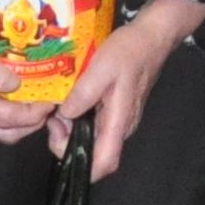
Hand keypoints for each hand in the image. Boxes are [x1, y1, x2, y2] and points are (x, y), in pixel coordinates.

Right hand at [0, 0, 59, 141]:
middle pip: (5, 134)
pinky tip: (20, 96)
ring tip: (39, 101)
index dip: (33, 114)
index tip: (51, 102)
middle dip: (31, 124)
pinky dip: (9, 112)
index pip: (7, 120)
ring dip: (21, 119)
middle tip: (49, 105)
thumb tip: (17, 87)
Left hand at [56, 0, 204, 178]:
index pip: (104, 164)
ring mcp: (119, 121)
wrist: (150, 38)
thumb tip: (65, 114)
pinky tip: (69, 101)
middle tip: (54, 116)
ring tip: (59, 107)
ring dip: (71, 130)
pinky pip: (94, 125)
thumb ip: (83, 93)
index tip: (60, 139)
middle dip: (67, 142)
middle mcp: (121, 128)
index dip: (81, 166)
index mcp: (119, 122)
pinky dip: (78, 119)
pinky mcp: (115, 111)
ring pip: (92, 140)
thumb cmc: (129, 51)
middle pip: (94, 154)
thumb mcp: (101, 67)